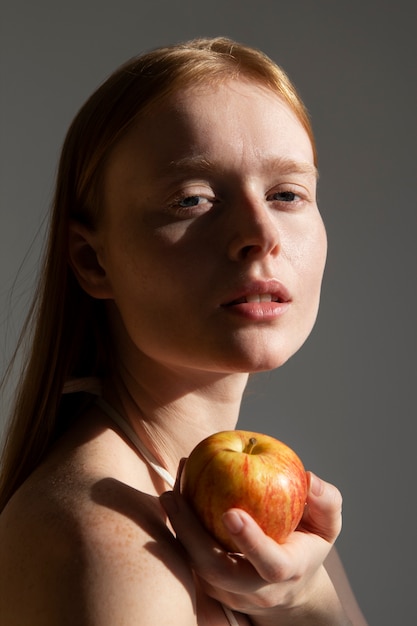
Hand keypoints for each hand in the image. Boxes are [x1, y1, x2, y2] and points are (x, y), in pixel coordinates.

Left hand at [160, 467, 349, 624]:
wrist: (289, 587)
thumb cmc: (307, 545)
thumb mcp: (327, 525)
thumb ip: (327, 502)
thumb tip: (311, 480)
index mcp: (287, 572)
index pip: (269, 565)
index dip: (251, 542)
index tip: (231, 512)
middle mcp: (255, 589)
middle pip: (217, 571)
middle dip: (191, 535)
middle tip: (174, 497)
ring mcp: (228, 592)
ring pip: (196, 566)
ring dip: (179, 529)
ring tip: (170, 492)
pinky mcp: (210, 585)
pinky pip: (189, 557)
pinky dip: (179, 527)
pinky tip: (176, 492)